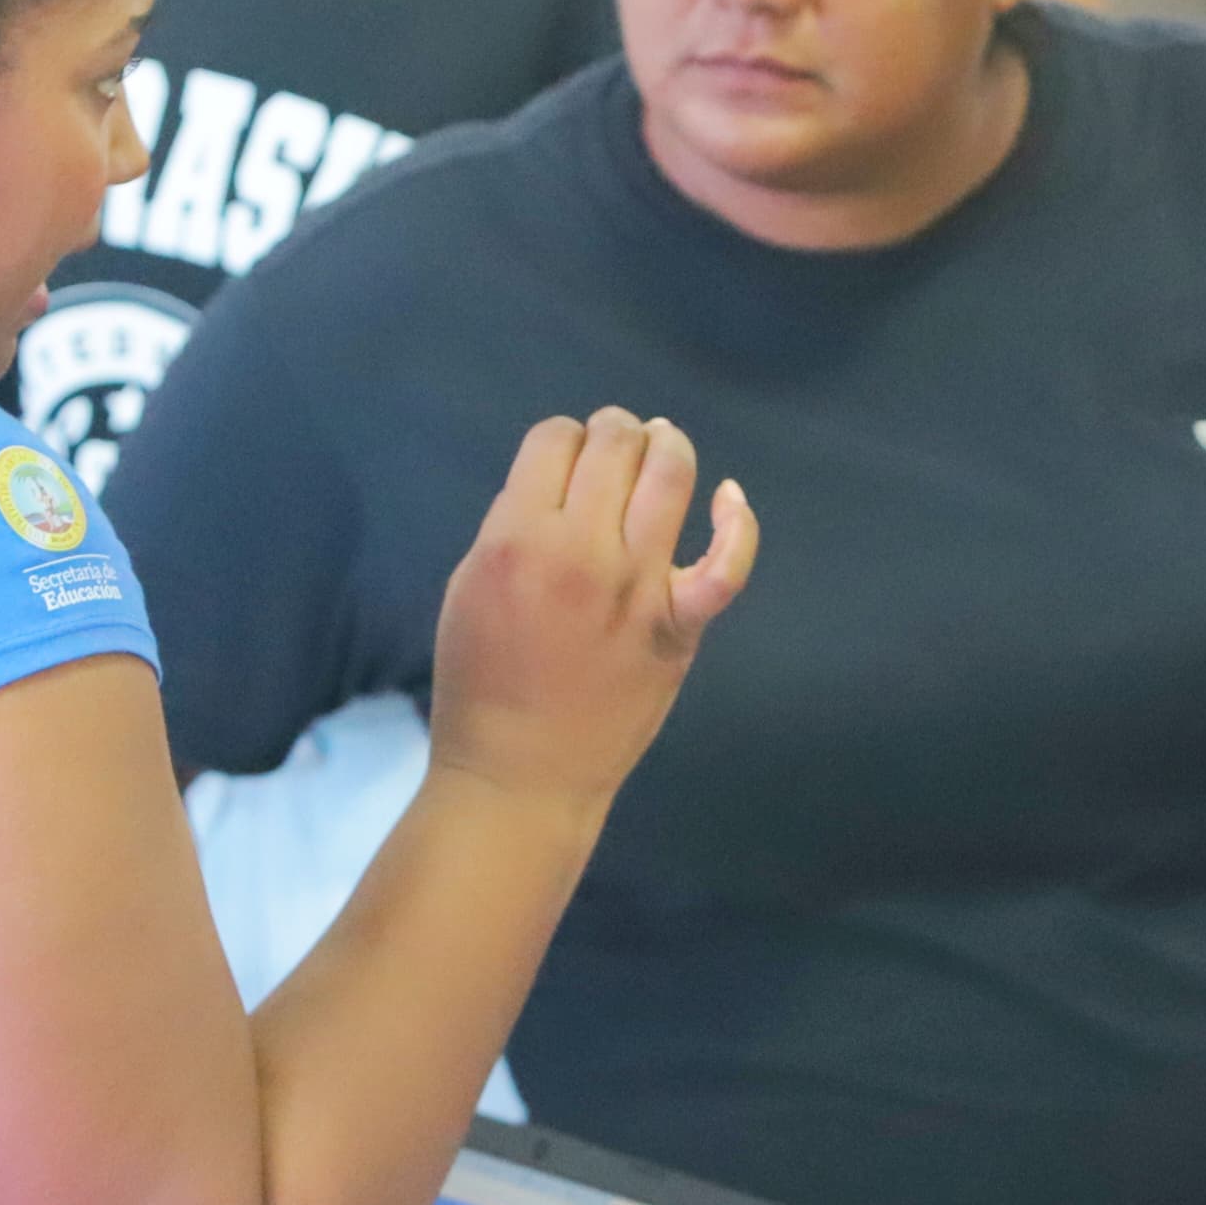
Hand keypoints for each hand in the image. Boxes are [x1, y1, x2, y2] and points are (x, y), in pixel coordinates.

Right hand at [425, 410, 757, 813]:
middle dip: (614, 431)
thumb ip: (511, 527)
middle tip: (614, 444)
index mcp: (516, 538)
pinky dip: (736, 521)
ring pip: (671, 475)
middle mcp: (582, 551)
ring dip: (667, 446)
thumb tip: (561, 480)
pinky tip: (728, 496)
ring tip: (660, 446)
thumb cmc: (481, 683)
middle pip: (615, 444)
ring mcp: (637, 587)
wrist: (521, 773)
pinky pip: (727, 563)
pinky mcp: (678, 626)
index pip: (553, 439)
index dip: (562, 439)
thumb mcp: (469, 586)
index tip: (564, 460)